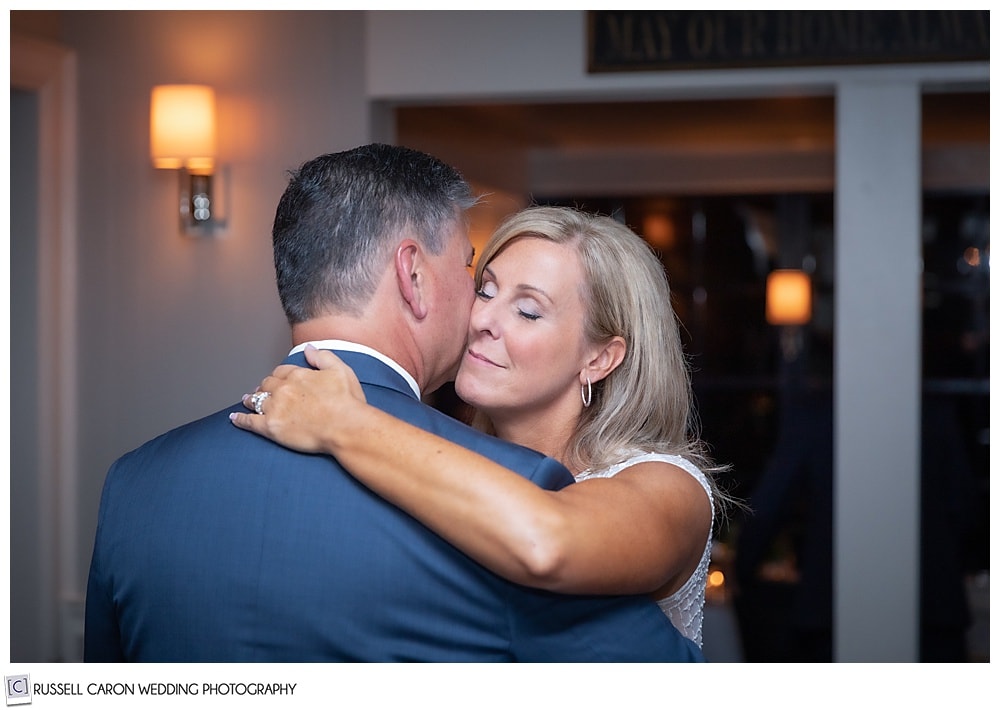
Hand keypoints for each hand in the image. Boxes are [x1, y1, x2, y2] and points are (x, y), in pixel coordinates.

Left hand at [229, 345, 367, 453]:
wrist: (346, 427)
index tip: (279, 379)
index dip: (279, 376)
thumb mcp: (341, 370)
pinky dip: (240, 419)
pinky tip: (234, 418)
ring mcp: (275, 408)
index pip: (282, 372)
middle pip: (267, 385)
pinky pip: (250, 421)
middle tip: (262, 390)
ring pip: (256, 401)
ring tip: (247, 400)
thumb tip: (309, 348)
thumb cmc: (347, 402)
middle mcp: (283, 389)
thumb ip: (323, 357)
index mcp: (298, 375)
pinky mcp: (271, 427)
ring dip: (250, 399)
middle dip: (264, 387)